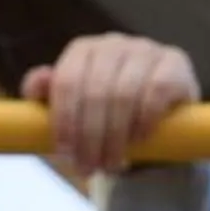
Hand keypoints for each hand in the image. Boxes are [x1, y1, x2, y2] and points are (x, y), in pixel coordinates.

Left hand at [22, 33, 198, 178]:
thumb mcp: (75, 110)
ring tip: (112, 164)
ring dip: (115, 136)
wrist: (158, 120)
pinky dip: (144, 120)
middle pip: (94, 91)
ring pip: (123, 94)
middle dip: (89, 136)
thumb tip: (35, 86)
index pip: (67, 80)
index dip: (64, 119)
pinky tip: (138, 140)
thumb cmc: (108, 116)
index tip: (64, 152)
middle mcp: (113, 43)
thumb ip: (50, 97)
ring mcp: (146, 50)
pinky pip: (156, 91)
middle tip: (88, 167)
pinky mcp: (174, 62)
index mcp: (84, 51)